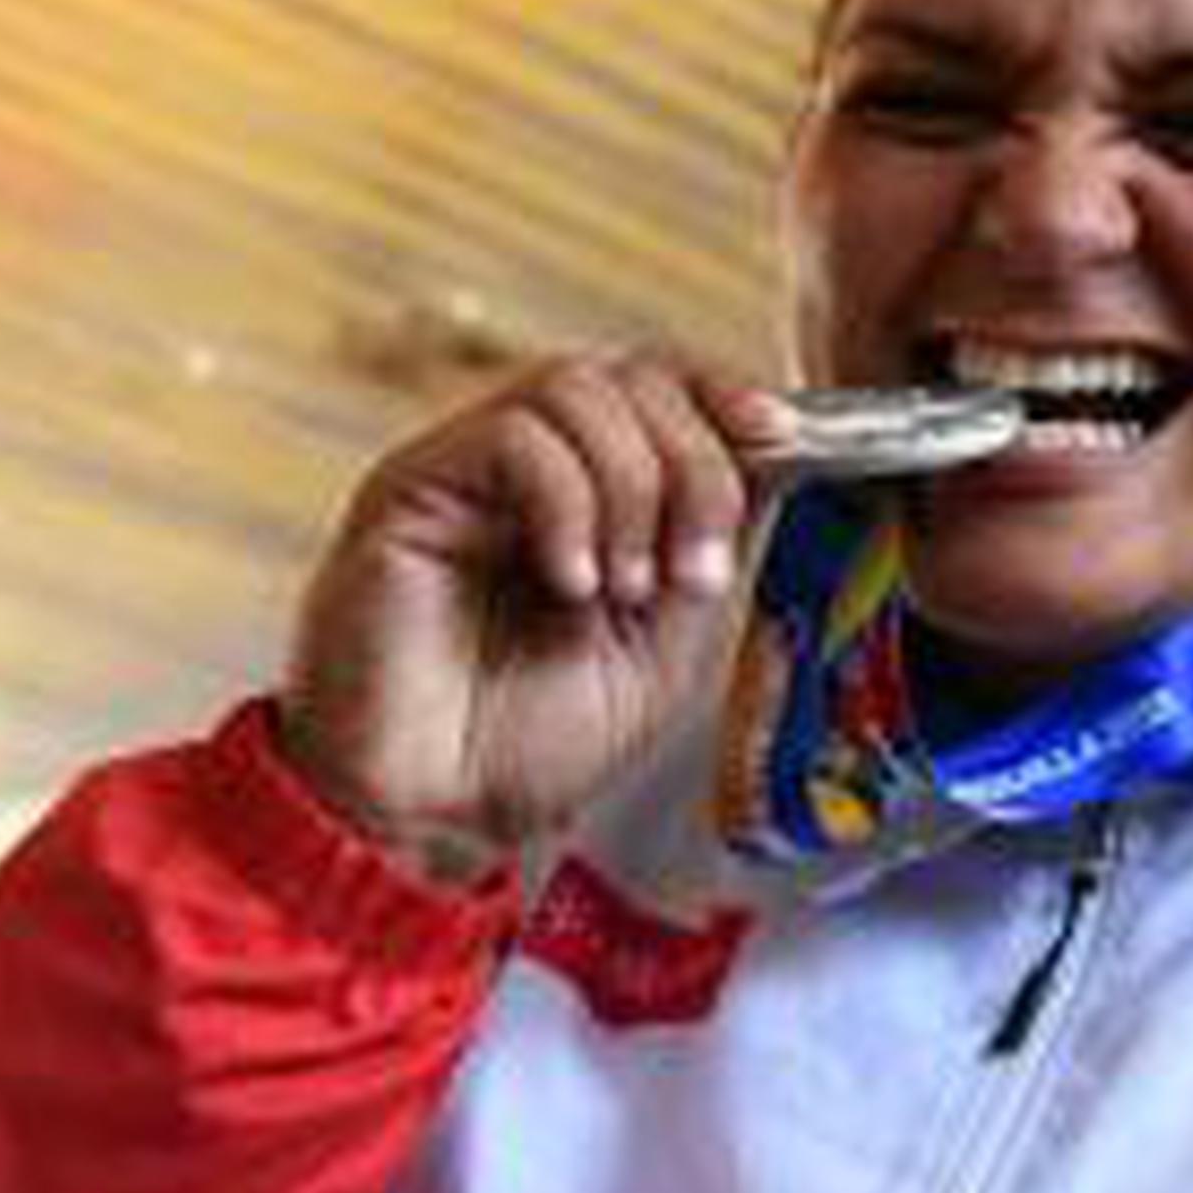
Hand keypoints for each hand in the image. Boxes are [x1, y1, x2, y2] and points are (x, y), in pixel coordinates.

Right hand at [280, 353, 792, 879]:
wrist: (434, 818)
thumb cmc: (531, 746)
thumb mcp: (669, 642)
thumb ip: (710, 544)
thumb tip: (772, 456)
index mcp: (588, 493)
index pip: (663, 385)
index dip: (728, 395)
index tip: (782, 438)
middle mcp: (524, 468)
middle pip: (630, 375)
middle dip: (695, 461)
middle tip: (697, 566)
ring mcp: (464, 471)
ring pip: (573, 388)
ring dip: (635, 486)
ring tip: (629, 589)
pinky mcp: (410, 489)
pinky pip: (511, 438)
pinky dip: (567, 504)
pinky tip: (572, 583)